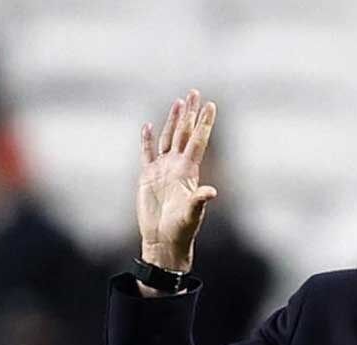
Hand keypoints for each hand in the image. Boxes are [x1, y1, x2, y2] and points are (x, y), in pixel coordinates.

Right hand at [137, 89, 216, 271]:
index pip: (198, 141)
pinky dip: (146, 140)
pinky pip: (146, 153)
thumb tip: (211, 192)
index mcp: (189, 171)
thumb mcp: (192, 214)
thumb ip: (199, 201)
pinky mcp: (147, 176)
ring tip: (178, 102)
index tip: (211, 104)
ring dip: (172, 120)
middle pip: (185, 133)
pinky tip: (147, 125)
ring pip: (167, 138)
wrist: (163, 240)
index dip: (204, 123)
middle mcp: (177, 166)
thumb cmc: (181, 229)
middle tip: (195, 92)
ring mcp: (162, 169)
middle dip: (190, 113)